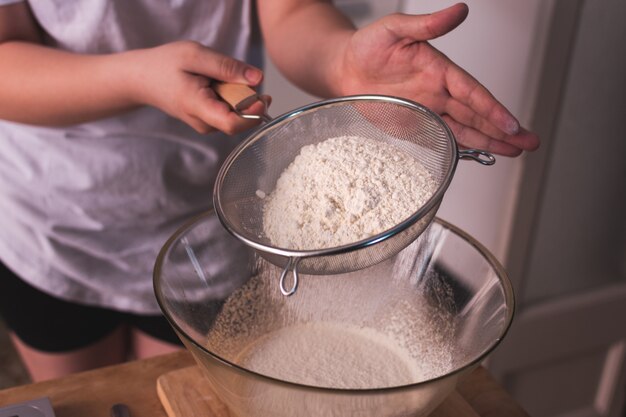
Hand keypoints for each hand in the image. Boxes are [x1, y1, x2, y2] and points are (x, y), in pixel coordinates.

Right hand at [128, 41, 269, 134]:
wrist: (142, 80)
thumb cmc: (164, 65)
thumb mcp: (195, 55)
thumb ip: (227, 67)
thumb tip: (258, 78)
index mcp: (197, 107)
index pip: (232, 123)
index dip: (253, 112)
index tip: (262, 96)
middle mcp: (203, 123)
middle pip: (239, 119)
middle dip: (247, 98)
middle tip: (236, 75)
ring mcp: (206, 125)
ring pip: (236, 115)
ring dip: (237, 95)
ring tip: (216, 78)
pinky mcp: (209, 122)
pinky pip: (229, 112)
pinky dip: (229, 96)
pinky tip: (214, 85)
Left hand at [338, 3, 538, 155]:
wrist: (342, 68)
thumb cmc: (367, 45)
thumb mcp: (395, 28)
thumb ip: (427, 24)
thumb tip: (460, 10)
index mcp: (439, 69)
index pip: (472, 92)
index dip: (492, 110)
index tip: (511, 124)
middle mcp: (438, 92)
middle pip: (477, 115)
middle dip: (503, 131)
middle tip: (529, 143)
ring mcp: (428, 111)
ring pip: (465, 129)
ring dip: (490, 141)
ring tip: (515, 153)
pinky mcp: (414, 125)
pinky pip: (443, 139)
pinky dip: (463, 148)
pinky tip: (482, 154)